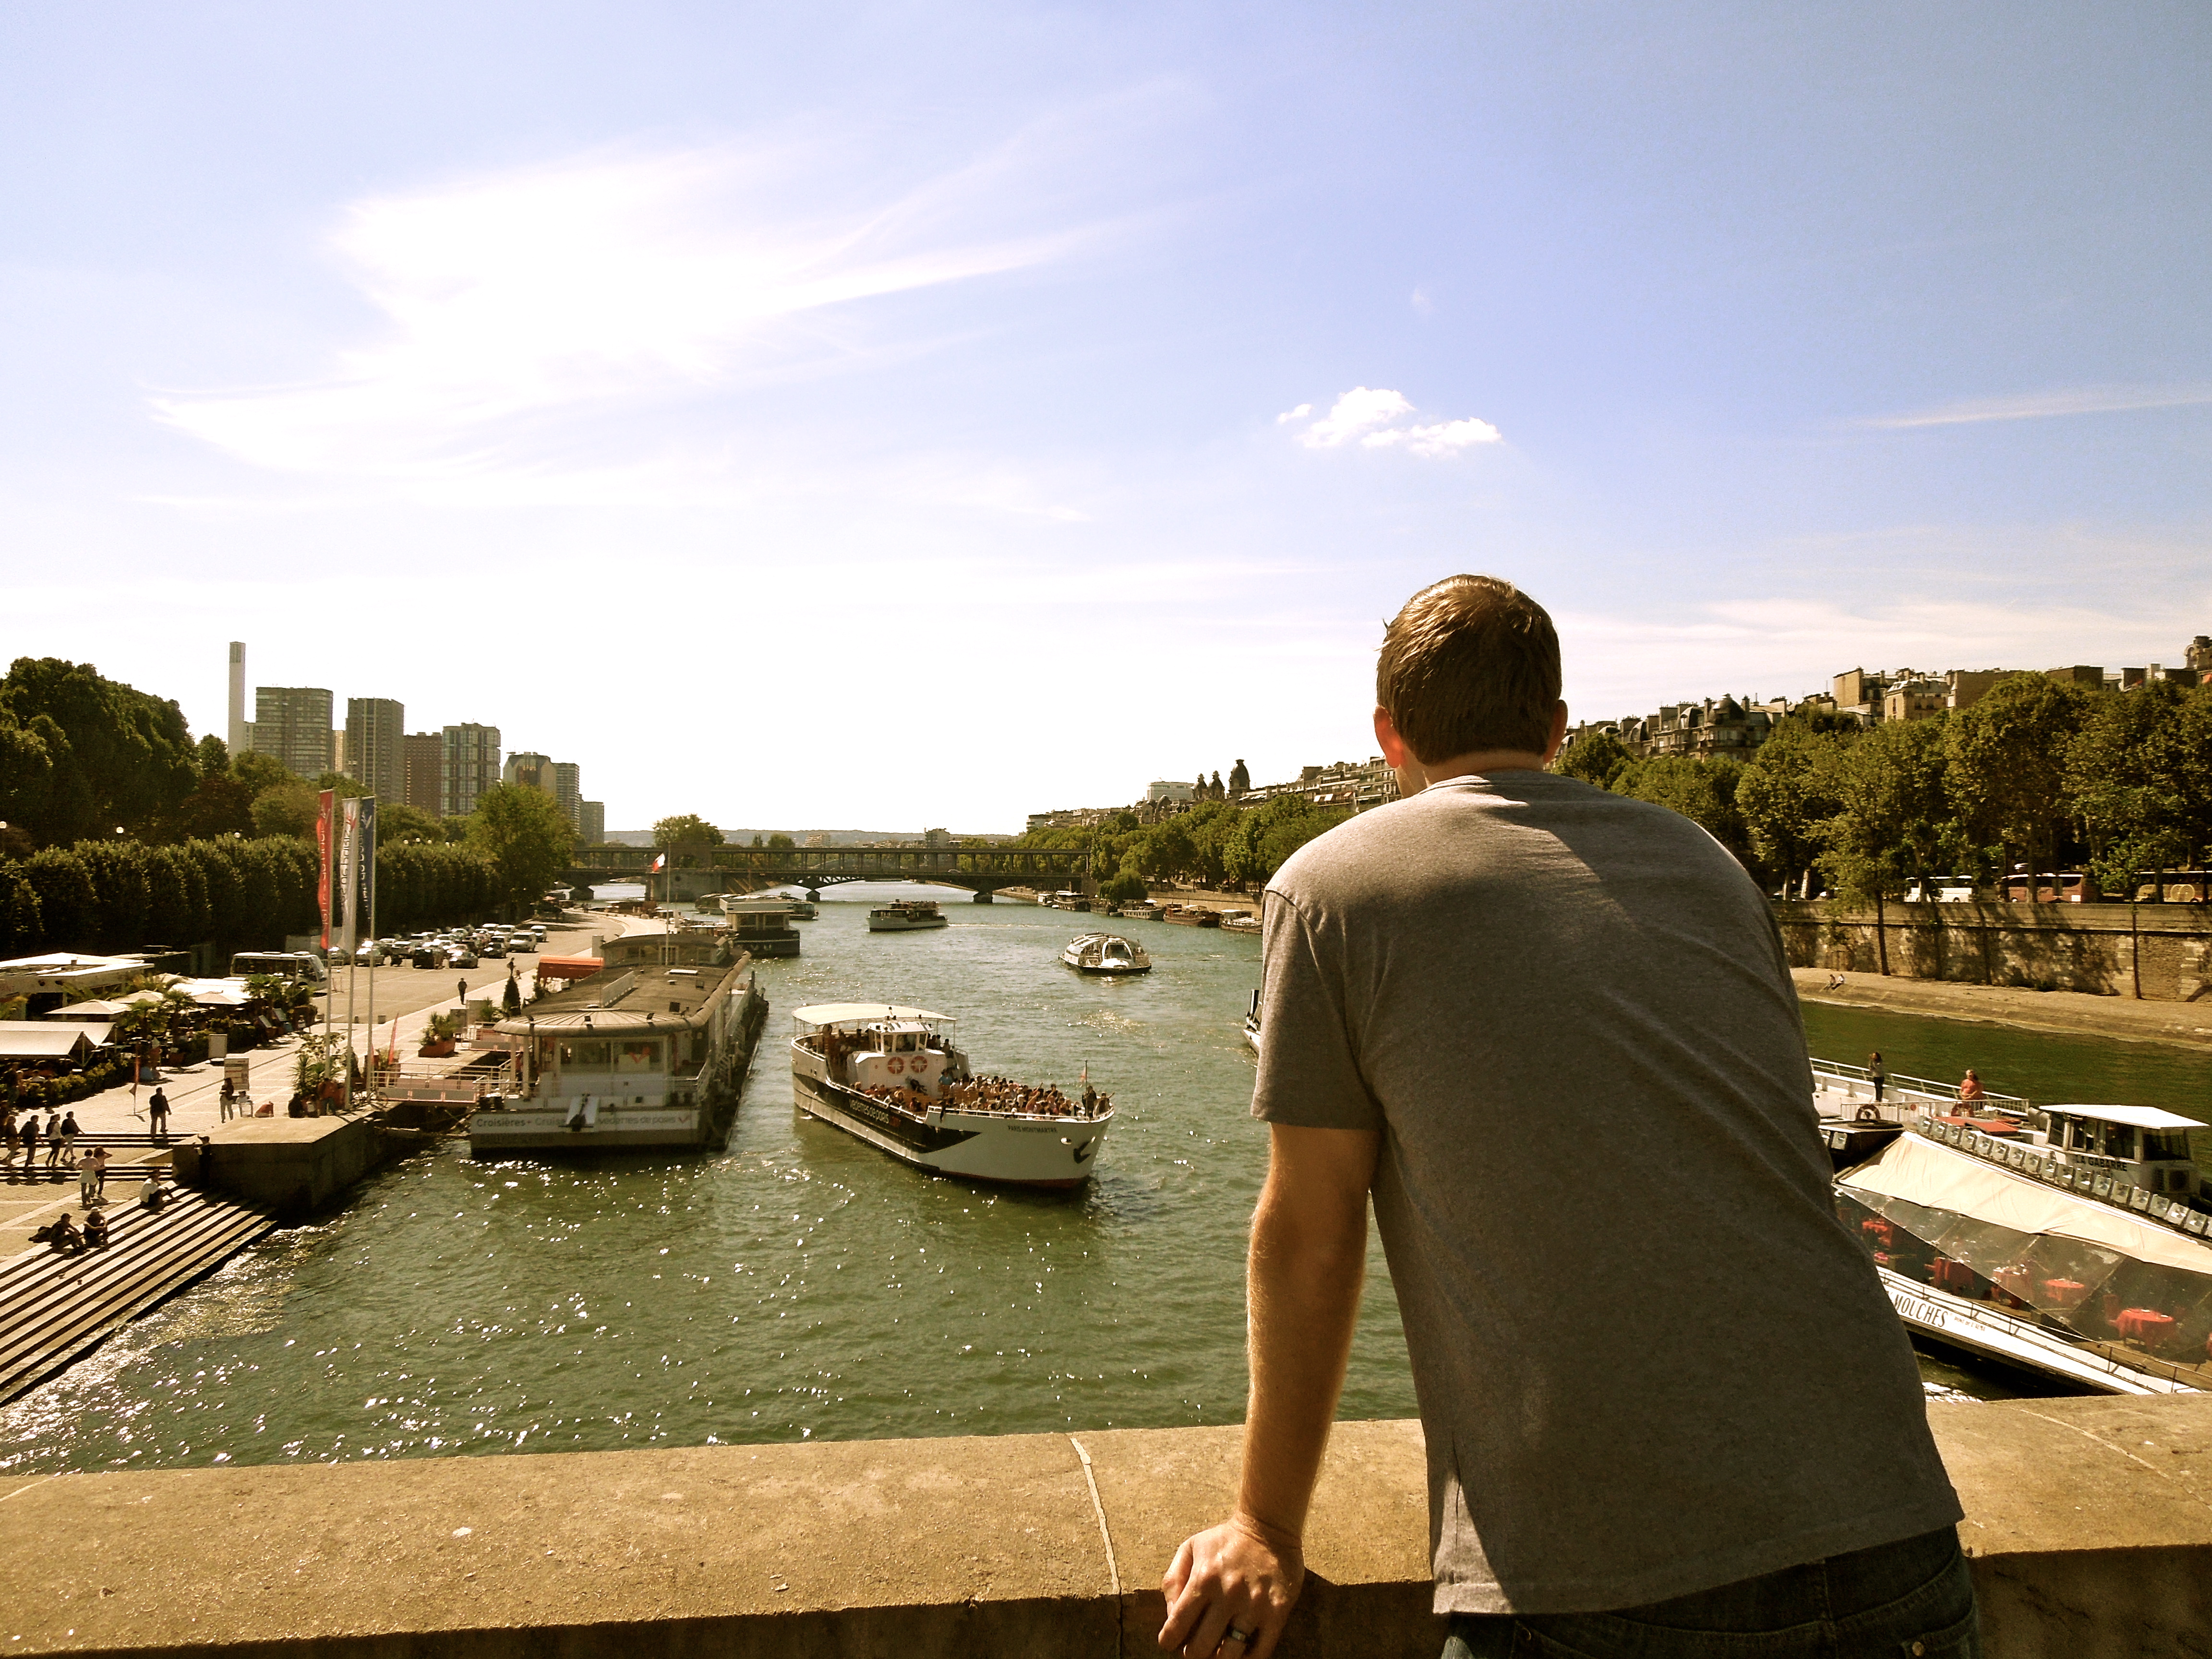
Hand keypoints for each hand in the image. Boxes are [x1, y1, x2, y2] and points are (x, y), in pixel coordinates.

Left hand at [1158, 1512, 1304, 1658]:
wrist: (1269, 1526)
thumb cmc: (1225, 1541)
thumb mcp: (1190, 1548)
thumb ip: (1172, 1581)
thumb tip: (1170, 1617)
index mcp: (1203, 1579)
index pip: (1176, 1626)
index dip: (1169, 1640)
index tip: (1171, 1641)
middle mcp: (1228, 1594)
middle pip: (1201, 1647)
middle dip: (1193, 1653)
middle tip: (1196, 1647)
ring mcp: (1254, 1605)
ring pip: (1230, 1654)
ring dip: (1218, 1657)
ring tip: (1217, 1649)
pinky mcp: (1277, 1612)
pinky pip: (1261, 1652)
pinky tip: (1241, 1653)